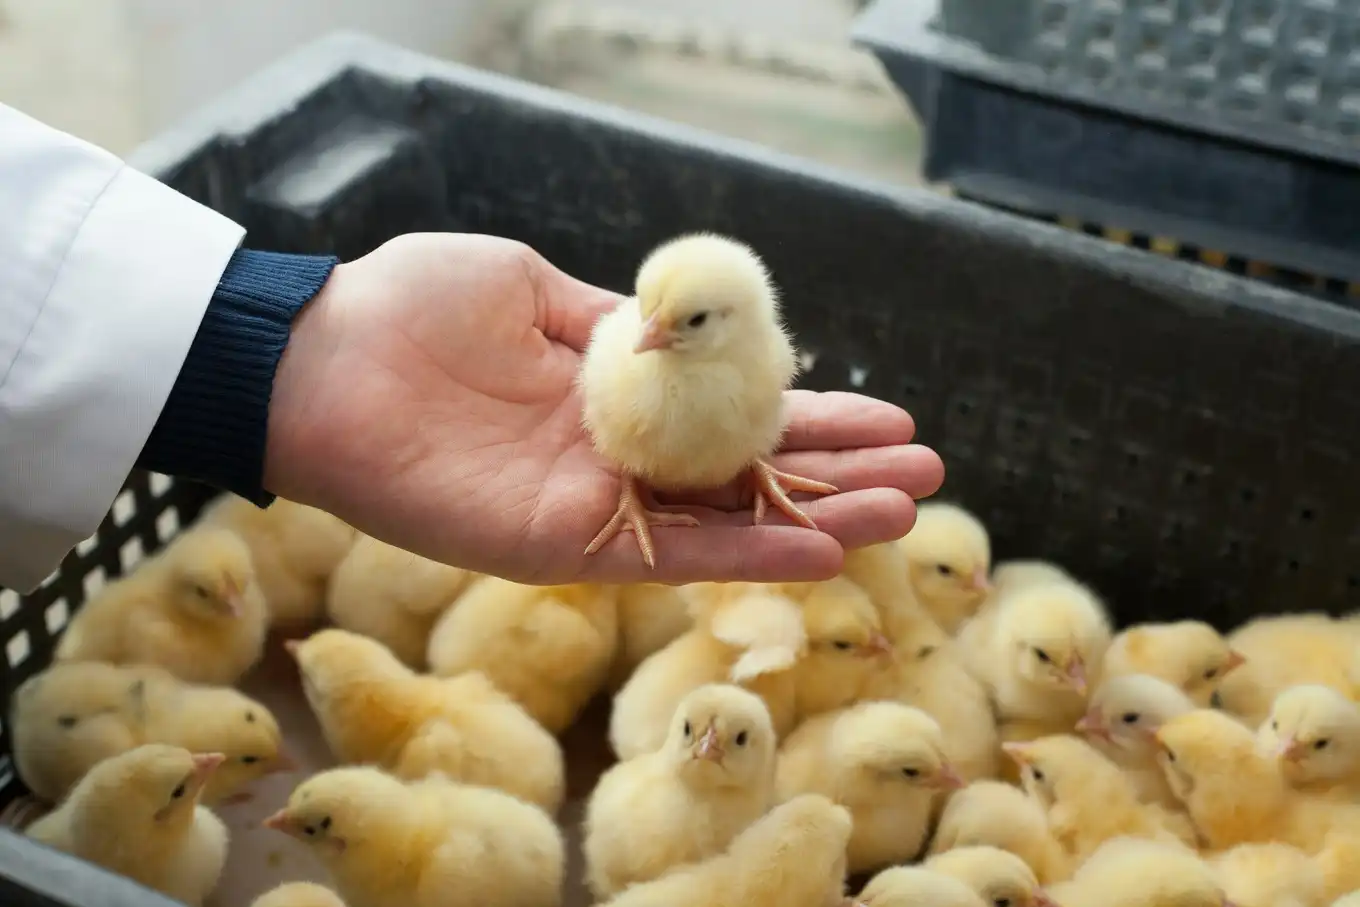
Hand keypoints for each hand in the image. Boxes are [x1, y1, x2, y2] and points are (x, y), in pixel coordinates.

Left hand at [264, 233, 943, 583]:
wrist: (322, 360)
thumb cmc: (412, 307)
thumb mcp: (531, 286)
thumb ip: (610, 318)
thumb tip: (675, 328)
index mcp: (615, 391)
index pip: (733, 410)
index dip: (810, 411)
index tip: (887, 413)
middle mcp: (618, 457)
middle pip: (748, 474)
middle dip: (837, 474)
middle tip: (927, 476)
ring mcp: (597, 505)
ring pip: (728, 523)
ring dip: (818, 520)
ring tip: (905, 515)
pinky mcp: (564, 545)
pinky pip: (670, 556)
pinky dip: (748, 556)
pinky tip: (822, 549)